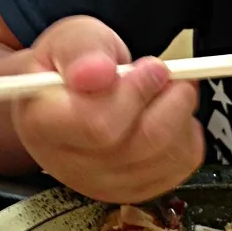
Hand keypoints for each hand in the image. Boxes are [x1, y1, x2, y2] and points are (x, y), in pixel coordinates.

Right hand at [12, 17, 203, 202]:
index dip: (135, 92)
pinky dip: (188, 132)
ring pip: (168, 153)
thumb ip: (81, 50)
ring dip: (181, 112)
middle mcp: (71, 164)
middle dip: (169, 99)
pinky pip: (182, 163)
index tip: (150, 66)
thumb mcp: (70, 39)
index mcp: (43, 124)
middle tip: (165, 72)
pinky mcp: (136, 191)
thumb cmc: (70, 70)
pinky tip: (169, 114)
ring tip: (167, 88)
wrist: (69, 102)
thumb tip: (96, 72)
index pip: (98, 124)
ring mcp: (106, 184)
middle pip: (143, 141)